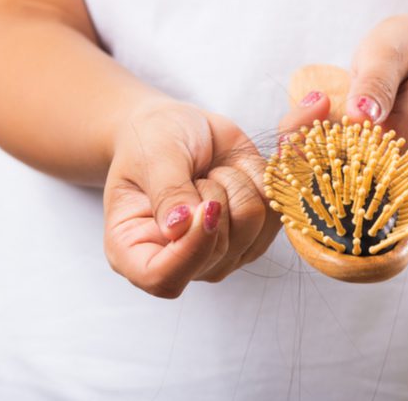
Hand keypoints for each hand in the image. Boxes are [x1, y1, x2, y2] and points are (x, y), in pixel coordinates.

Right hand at [103, 97, 327, 297]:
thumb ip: (168, 193)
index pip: (164, 279)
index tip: (205, 206)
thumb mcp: (153, 156)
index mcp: (133, 251)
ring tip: (209, 171)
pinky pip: (274, 213)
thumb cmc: (152, 141)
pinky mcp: (252, 237)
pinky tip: (232, 171)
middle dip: (215, 196)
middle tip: (196, 173)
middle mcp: (177, 263)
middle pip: (218, 251)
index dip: (192, 249)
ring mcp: (218, 255)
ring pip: (253, 229)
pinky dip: (258, 180)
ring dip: (236, 183)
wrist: (175, 129)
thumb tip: (181, 229)